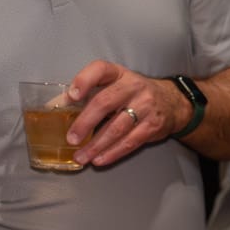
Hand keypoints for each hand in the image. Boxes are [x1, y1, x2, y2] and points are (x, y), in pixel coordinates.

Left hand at [65, 60, 190, 166]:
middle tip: (72, 138)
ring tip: (81, 156)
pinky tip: (99, 159)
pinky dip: (113, 153)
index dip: (84, 81)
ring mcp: (145, 106)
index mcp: (118, 73)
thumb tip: (58, 105)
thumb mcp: (115, 84)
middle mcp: (132, 86)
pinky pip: (130, 142)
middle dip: (85, 122)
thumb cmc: (134, 94)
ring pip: (117, 127)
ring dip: (97, 145)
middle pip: (105, 102)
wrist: (172, 102)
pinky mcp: (152, 126)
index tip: (71, 96)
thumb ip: (90, 92)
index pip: (100, 70)